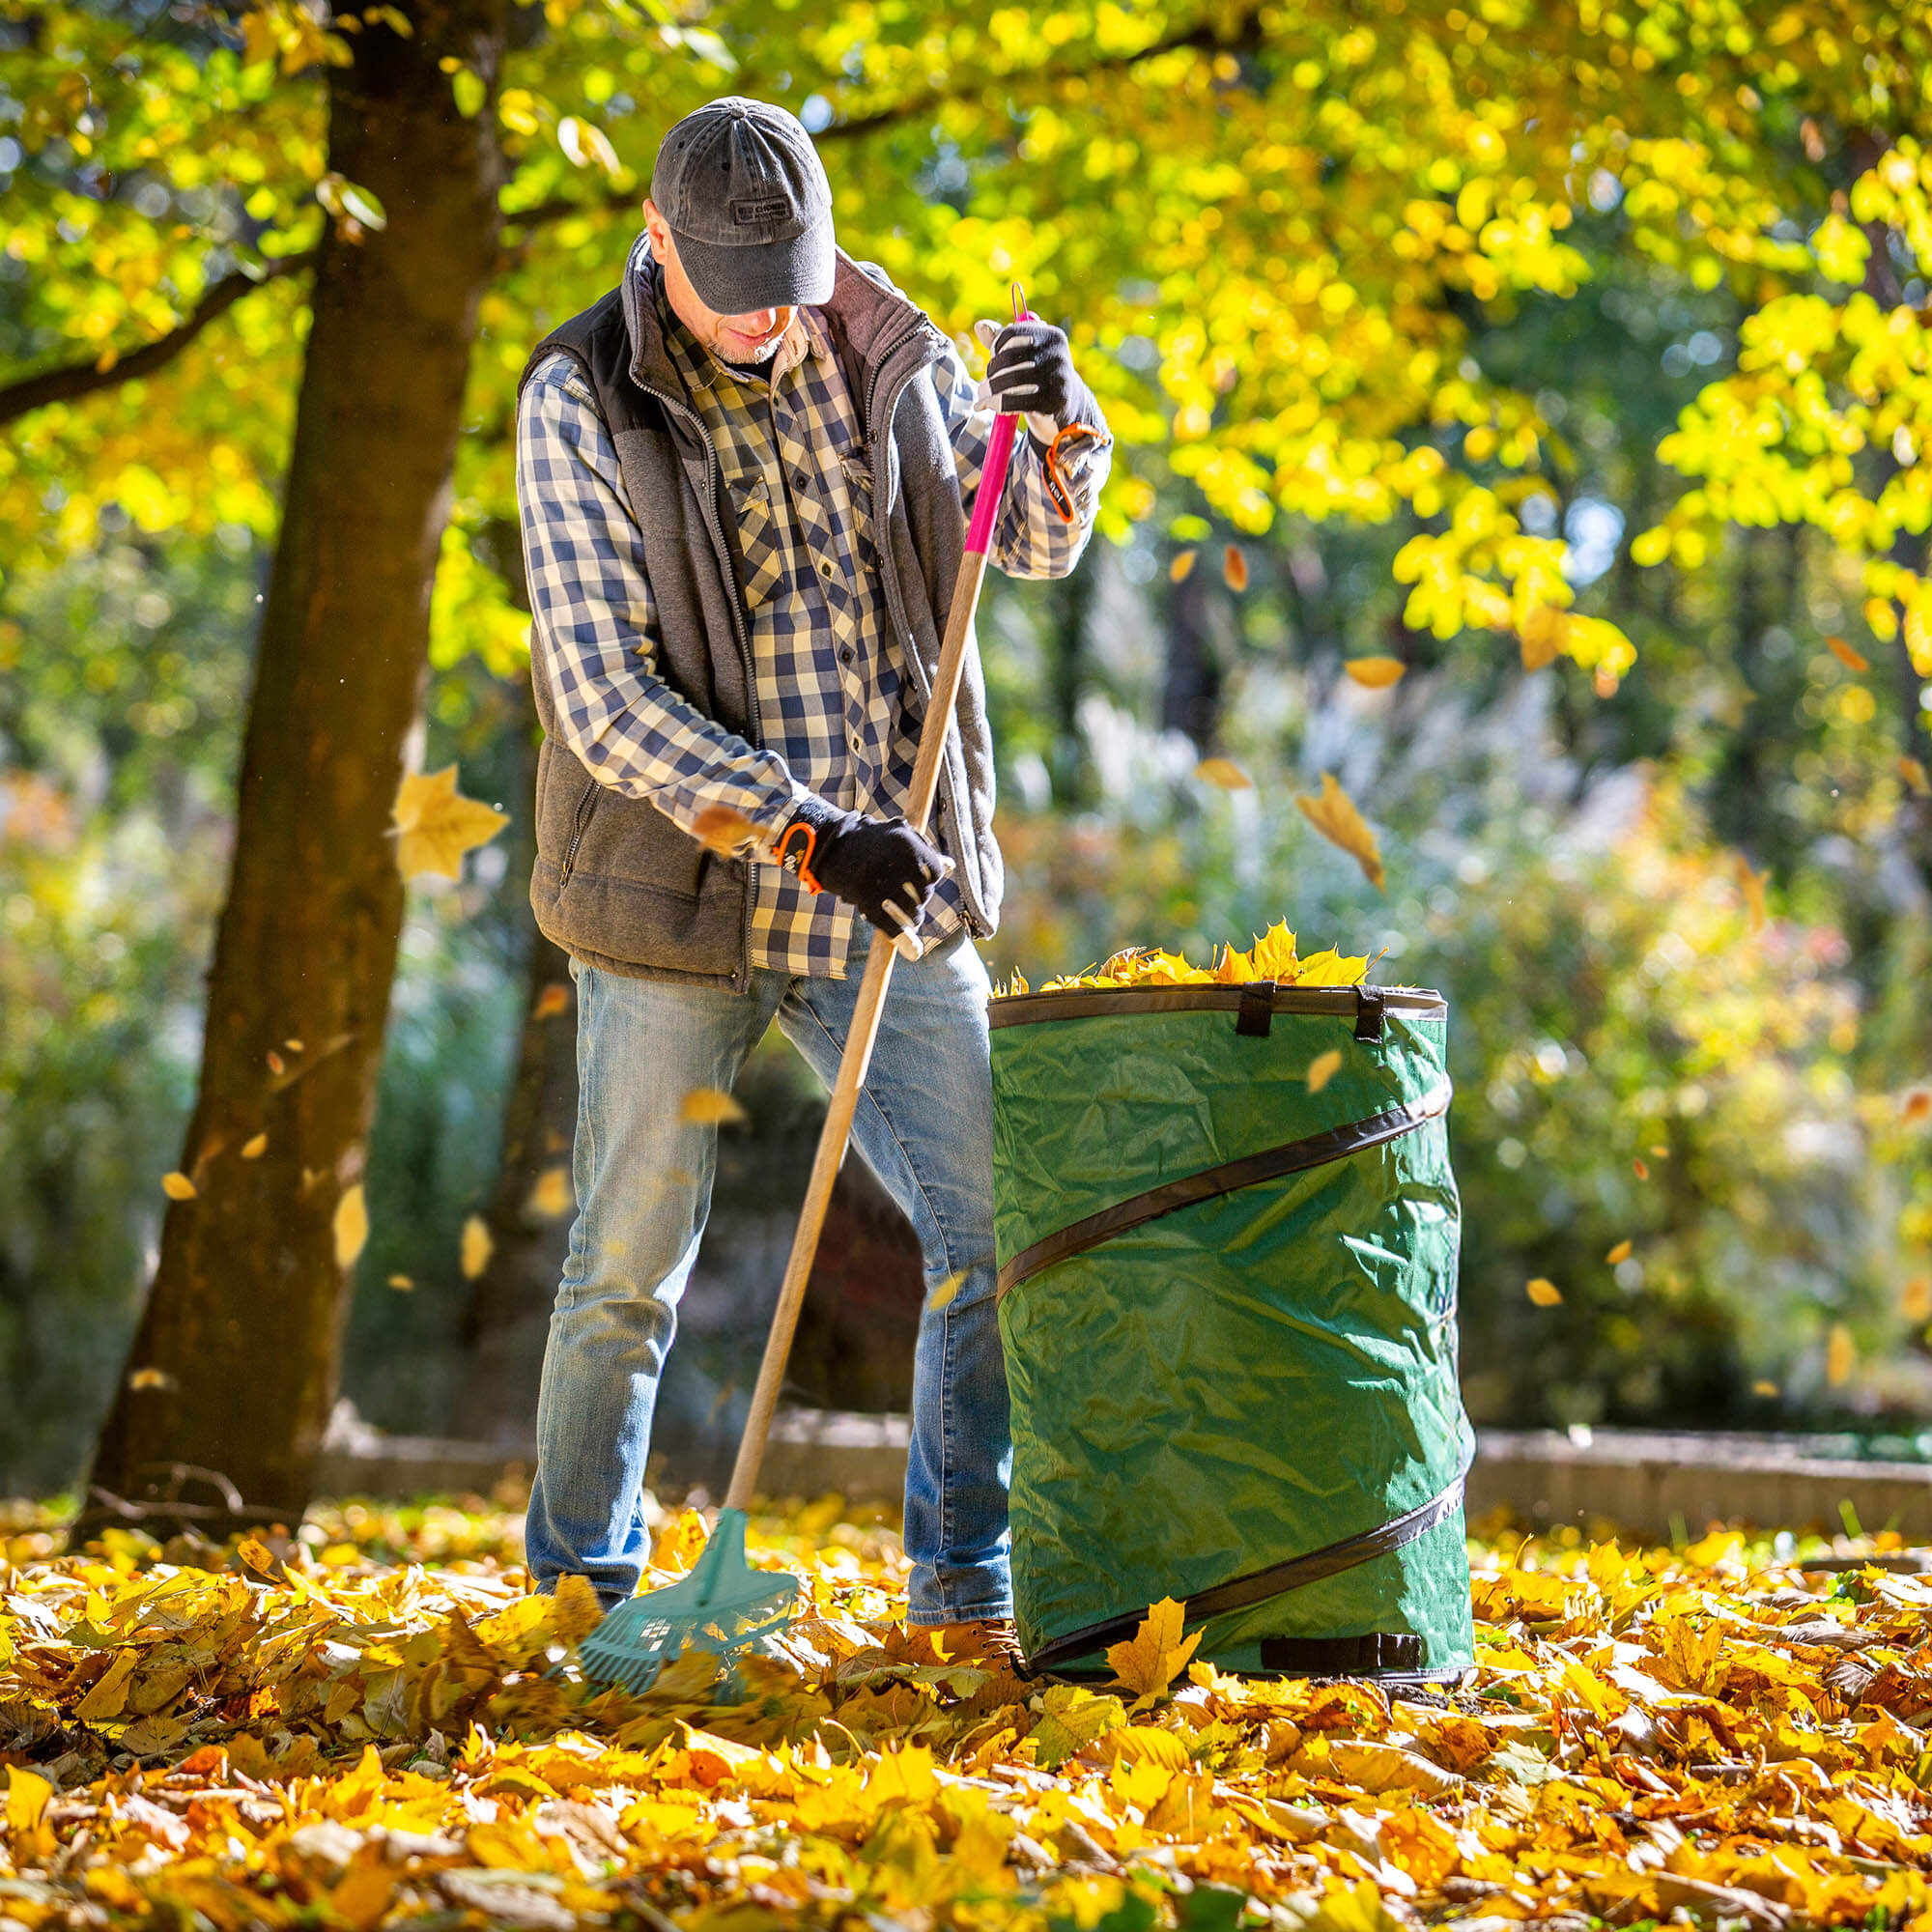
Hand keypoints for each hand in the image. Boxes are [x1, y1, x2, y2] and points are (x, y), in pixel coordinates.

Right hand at [779, 804, 951, 936]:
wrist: (829, 844)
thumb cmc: (869, 842)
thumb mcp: (898, 837)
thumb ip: (923, 852)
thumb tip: (951, 866)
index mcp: (906, 841)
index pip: (935, 872)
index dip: (931, 882)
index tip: (922, 885)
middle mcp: (895, 859)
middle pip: (924, 893)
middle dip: (920, 902)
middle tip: (912, 904)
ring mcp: (879, 879)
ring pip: (911, 912)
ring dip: (913, 921)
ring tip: (907, 920)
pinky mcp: (864, 896)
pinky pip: (890, 925)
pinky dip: (900, 936)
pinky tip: (904, 942)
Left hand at [973, 317, 1094, 444]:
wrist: (1068, 407)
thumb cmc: (1041, 377)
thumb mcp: (1026, 356)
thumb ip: (1003, 341)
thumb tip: (980, 326)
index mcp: (1050, 336)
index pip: (1011, 333)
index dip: (995, 347)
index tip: (993, 361)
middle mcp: (1057, 353)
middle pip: (1009, 357)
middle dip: (991, 373)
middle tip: (983, 387)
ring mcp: (1059, 377)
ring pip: (1012, 380)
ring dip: (991, 391)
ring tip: (983, 398)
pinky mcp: (1056, 401)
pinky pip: (1019, 402)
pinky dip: (1000, 405)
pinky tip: (991, 407)